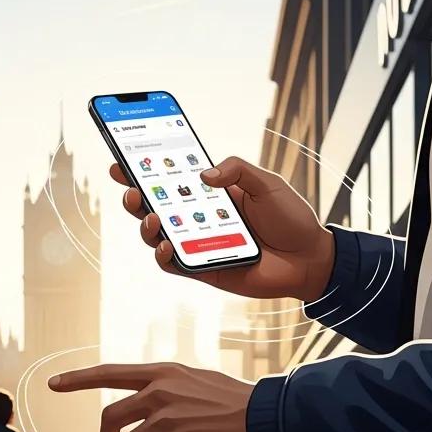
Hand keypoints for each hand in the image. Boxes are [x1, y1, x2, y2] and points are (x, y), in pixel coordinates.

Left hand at [48, 362, 256, 431]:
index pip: (110, 372)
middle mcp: (158, 393)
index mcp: (163, 374)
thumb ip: (169, 387)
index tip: (52, 384)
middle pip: (108, 419)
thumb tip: (149, 402)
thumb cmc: (237, 404)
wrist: (266, 422)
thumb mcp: (198, 380)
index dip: (78, 379)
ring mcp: (165, 421)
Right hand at [111, 157, 334, 301]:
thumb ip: (236, 169)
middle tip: (132, 190)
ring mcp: (198, 244)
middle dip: (136, 197)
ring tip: (152, 217)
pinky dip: (164, 255)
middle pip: (155, 207)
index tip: (122, 162)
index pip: (170, 180)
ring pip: (158, 236)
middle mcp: (198, 218)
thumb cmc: (290, 218)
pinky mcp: (203, 269)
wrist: (309, 258)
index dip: (143, 171)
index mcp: (210, 193)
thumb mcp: (266, 182)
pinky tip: (167, 245)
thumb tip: (202, 174)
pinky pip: (174, 264)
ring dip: (147, 226)